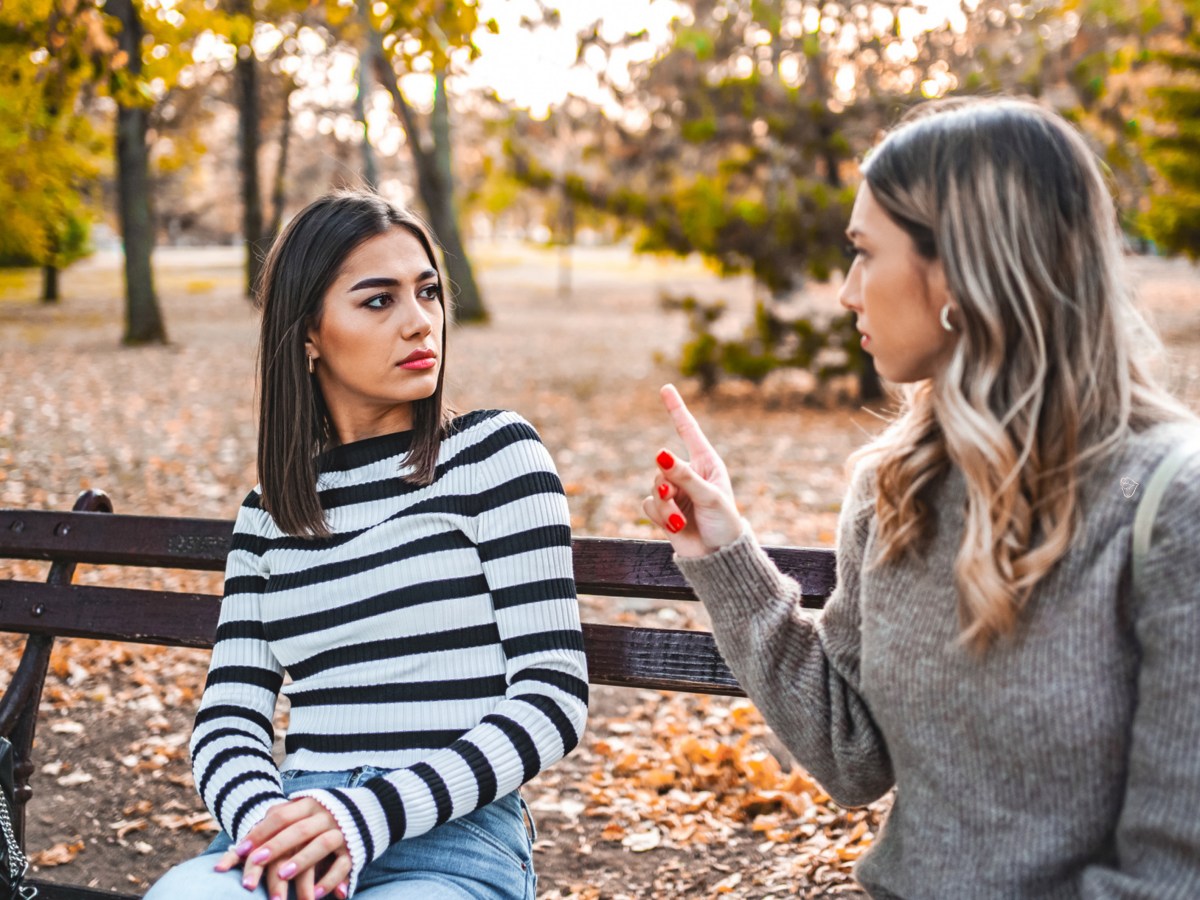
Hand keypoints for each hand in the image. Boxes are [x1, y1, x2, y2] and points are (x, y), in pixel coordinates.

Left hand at [212, 797, 351, 899]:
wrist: (367, 810)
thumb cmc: (319, 817)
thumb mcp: (299, 813)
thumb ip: (274, 825)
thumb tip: (238, 851)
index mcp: (308, 805)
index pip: (281, 817)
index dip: (261, 833)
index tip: (241, 851)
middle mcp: (325, 816)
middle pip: (299, 830)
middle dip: (277, 846)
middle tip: (256, 861)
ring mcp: (341, 832)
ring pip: (322, 844)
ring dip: (302, 859)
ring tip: (283, 875)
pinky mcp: (354, 849)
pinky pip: (343, 865)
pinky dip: (330, 880)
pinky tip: (314, 895)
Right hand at [643, 384, 743, 556]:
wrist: (718, 558)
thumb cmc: (724, 524)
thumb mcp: (708, 496)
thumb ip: (683, 475)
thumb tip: (659, 453)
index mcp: (707, 464)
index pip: (688, 431)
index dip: (676, 409)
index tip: (665, 388)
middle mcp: (689, 475)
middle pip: (663, 465)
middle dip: (667, 481)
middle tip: (674, 496)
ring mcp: (676, 493)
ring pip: (654, 486)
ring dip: (665, 504)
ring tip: (680, 520)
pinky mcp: (664, 512)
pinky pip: (649, 505)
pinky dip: (660, 516)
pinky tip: (675, 527)